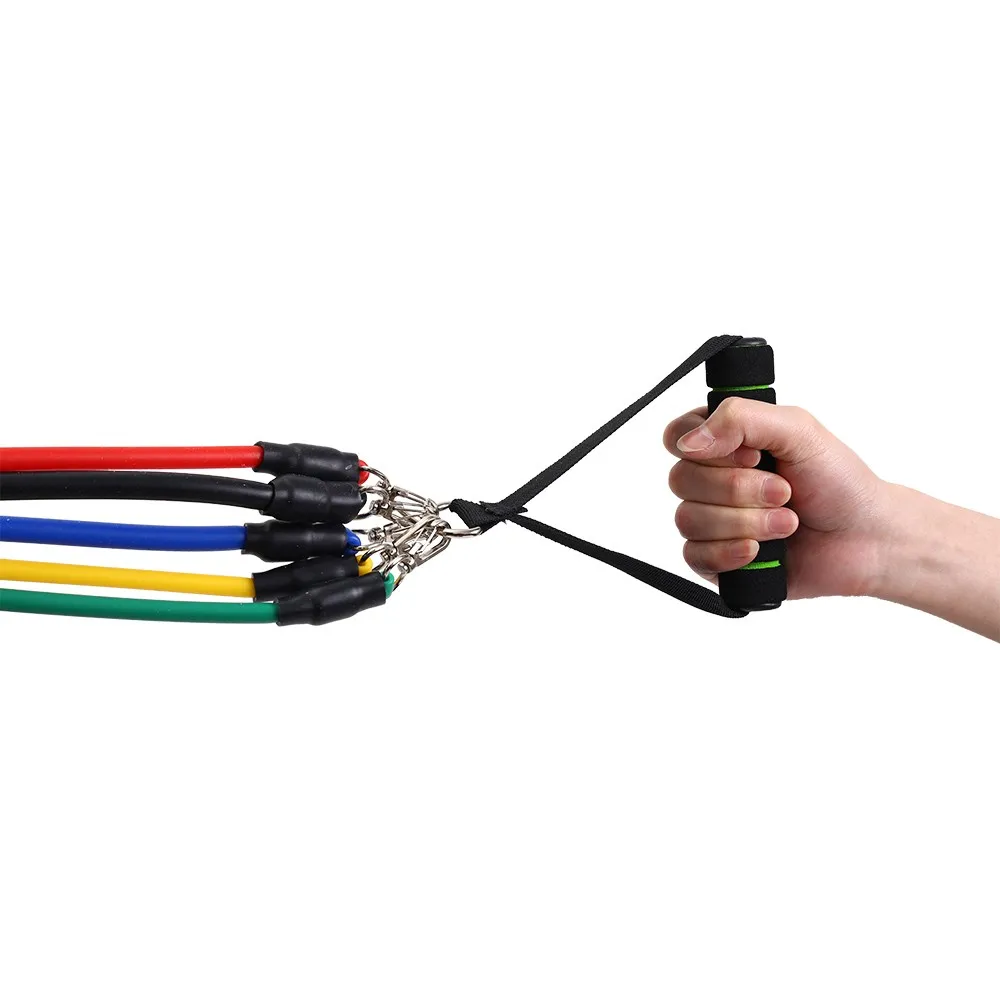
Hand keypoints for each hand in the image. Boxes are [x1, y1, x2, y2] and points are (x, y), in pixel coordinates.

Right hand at [663, 398, 887, 599]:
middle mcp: (711, 480)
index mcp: (724, 443)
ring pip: (688, 520)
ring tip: (787, 523)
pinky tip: (760, 552)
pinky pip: (694, 557)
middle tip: (784, 492)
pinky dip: (730, 553)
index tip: (751, 456)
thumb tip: (689, 441)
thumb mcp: (798, 430)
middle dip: (738, 490)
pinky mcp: (716, 561)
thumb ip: (741, 418)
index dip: (704, 448)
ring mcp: (711, 522)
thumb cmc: (839, 481)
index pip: (676, 436)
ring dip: (745, 523)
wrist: (868, 539)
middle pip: (680, 480)